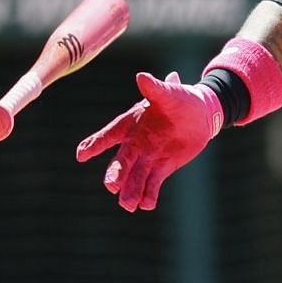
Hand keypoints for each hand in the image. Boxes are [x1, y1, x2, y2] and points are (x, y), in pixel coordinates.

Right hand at [76, 71, 223, 212]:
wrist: (200, 115)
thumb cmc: (181, 99)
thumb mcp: (170, 93)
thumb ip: (155, 88)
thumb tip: (141, 76)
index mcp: (131, 123)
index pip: (109, 135)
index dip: (94, 144)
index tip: (81, 155)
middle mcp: (135, 144)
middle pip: (122, 161)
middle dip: (116, 173)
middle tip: (111, 186)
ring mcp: (148, 158)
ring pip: (136, 176)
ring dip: (131, 190)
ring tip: (128, 205)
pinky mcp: (162, 168)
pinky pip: (153, 183)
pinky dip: (149, 194)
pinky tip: (146, 205)